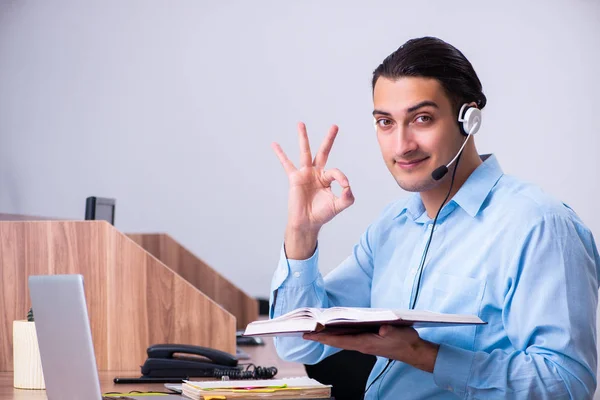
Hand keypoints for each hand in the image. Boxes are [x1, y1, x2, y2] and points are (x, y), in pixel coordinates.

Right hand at [272, 123, 354, 257]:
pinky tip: (275, 144)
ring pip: (305, 152)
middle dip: (329, 139)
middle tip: (335, 126)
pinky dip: (280, 154)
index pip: (336, 171)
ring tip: (301, 124)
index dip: (341, 177)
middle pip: (323, 152)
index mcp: (327, 178)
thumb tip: (348, 186)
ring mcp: (305, 174)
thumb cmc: (322, 214)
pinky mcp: (294, 178)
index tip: (345, 186)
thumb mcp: (339, 205)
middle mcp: (316, 173)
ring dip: (303, 137)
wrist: (307, 223)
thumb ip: (348, 196)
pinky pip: (286, 164)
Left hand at [303, 325, 439, 372]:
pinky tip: (331, 328)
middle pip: (335, 341)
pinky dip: (337, 333)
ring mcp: (363, 343)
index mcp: (365, 343)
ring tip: (313, 328)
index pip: (339, 341)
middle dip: (319, 336)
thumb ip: (390, 332)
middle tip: (303, 331)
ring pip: (340, 339)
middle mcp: (361, 344)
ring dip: (326, 335)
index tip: (308, 335)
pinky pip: (346, 337)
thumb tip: (382, 329)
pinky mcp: (366, 340)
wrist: (413, 351)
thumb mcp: (400, 334)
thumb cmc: (405, 341)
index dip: (323, 338)